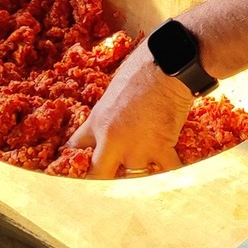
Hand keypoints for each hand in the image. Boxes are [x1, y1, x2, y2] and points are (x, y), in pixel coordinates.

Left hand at [65, 43, 190, 178]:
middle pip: (99, 175)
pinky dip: (170, 171)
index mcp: (97, 121)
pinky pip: (166, 171)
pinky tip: (172, 171)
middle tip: (109, 182)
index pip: (76, 147)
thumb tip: (111, 128)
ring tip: (147, 169)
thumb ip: (109, 116)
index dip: (75, 159)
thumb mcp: (112, 93)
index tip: (77, 167)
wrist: (167, 65)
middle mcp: (112, 139)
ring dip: (140, 174)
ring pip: (134, 176)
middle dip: (103, 180)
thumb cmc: (140, 69)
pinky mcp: (161, 148)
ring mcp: (137, 147)